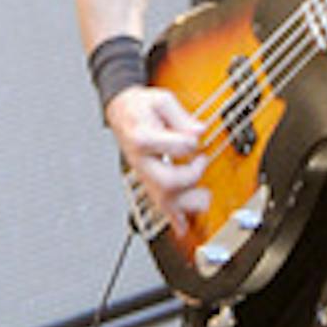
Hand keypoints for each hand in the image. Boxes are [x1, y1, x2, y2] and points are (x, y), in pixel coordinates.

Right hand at [108, 81, 208, 226]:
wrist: (121, 113)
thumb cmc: (141, 107)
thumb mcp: (161, 100)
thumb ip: (181, 117)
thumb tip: (200, 131)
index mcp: (143, 137)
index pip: (172, 146)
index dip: (191, 143)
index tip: (198, 136)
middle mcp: (141, 161)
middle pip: (166, 181)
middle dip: (190, 177)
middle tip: (203, 162)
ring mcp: (143, 174)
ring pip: (162, 199)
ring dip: (186, 204)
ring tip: (204, 199)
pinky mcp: (147, 181)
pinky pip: (159, 203)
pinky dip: (172, 217)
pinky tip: (182, 226)